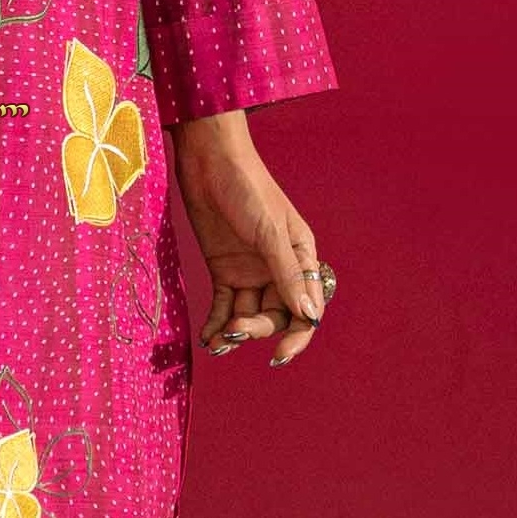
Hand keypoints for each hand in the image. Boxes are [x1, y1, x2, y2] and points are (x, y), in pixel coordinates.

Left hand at [169, 113, 327, 364]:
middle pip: (276, 314)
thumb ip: (287, 275)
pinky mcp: (223, 269)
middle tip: (235, 330)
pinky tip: (207, 338)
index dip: (297, 334)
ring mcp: (250, 270)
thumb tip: (309, 316)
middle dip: (258, 328)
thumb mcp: (269, 232)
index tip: (280, 355)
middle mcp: (278, 269)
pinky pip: (224, 305)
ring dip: (235, 331)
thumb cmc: (247, 189)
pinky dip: (217, 323)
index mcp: (301, 257)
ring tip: (218, 342)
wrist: (209, 162)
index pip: (306, 307)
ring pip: (249, 313)